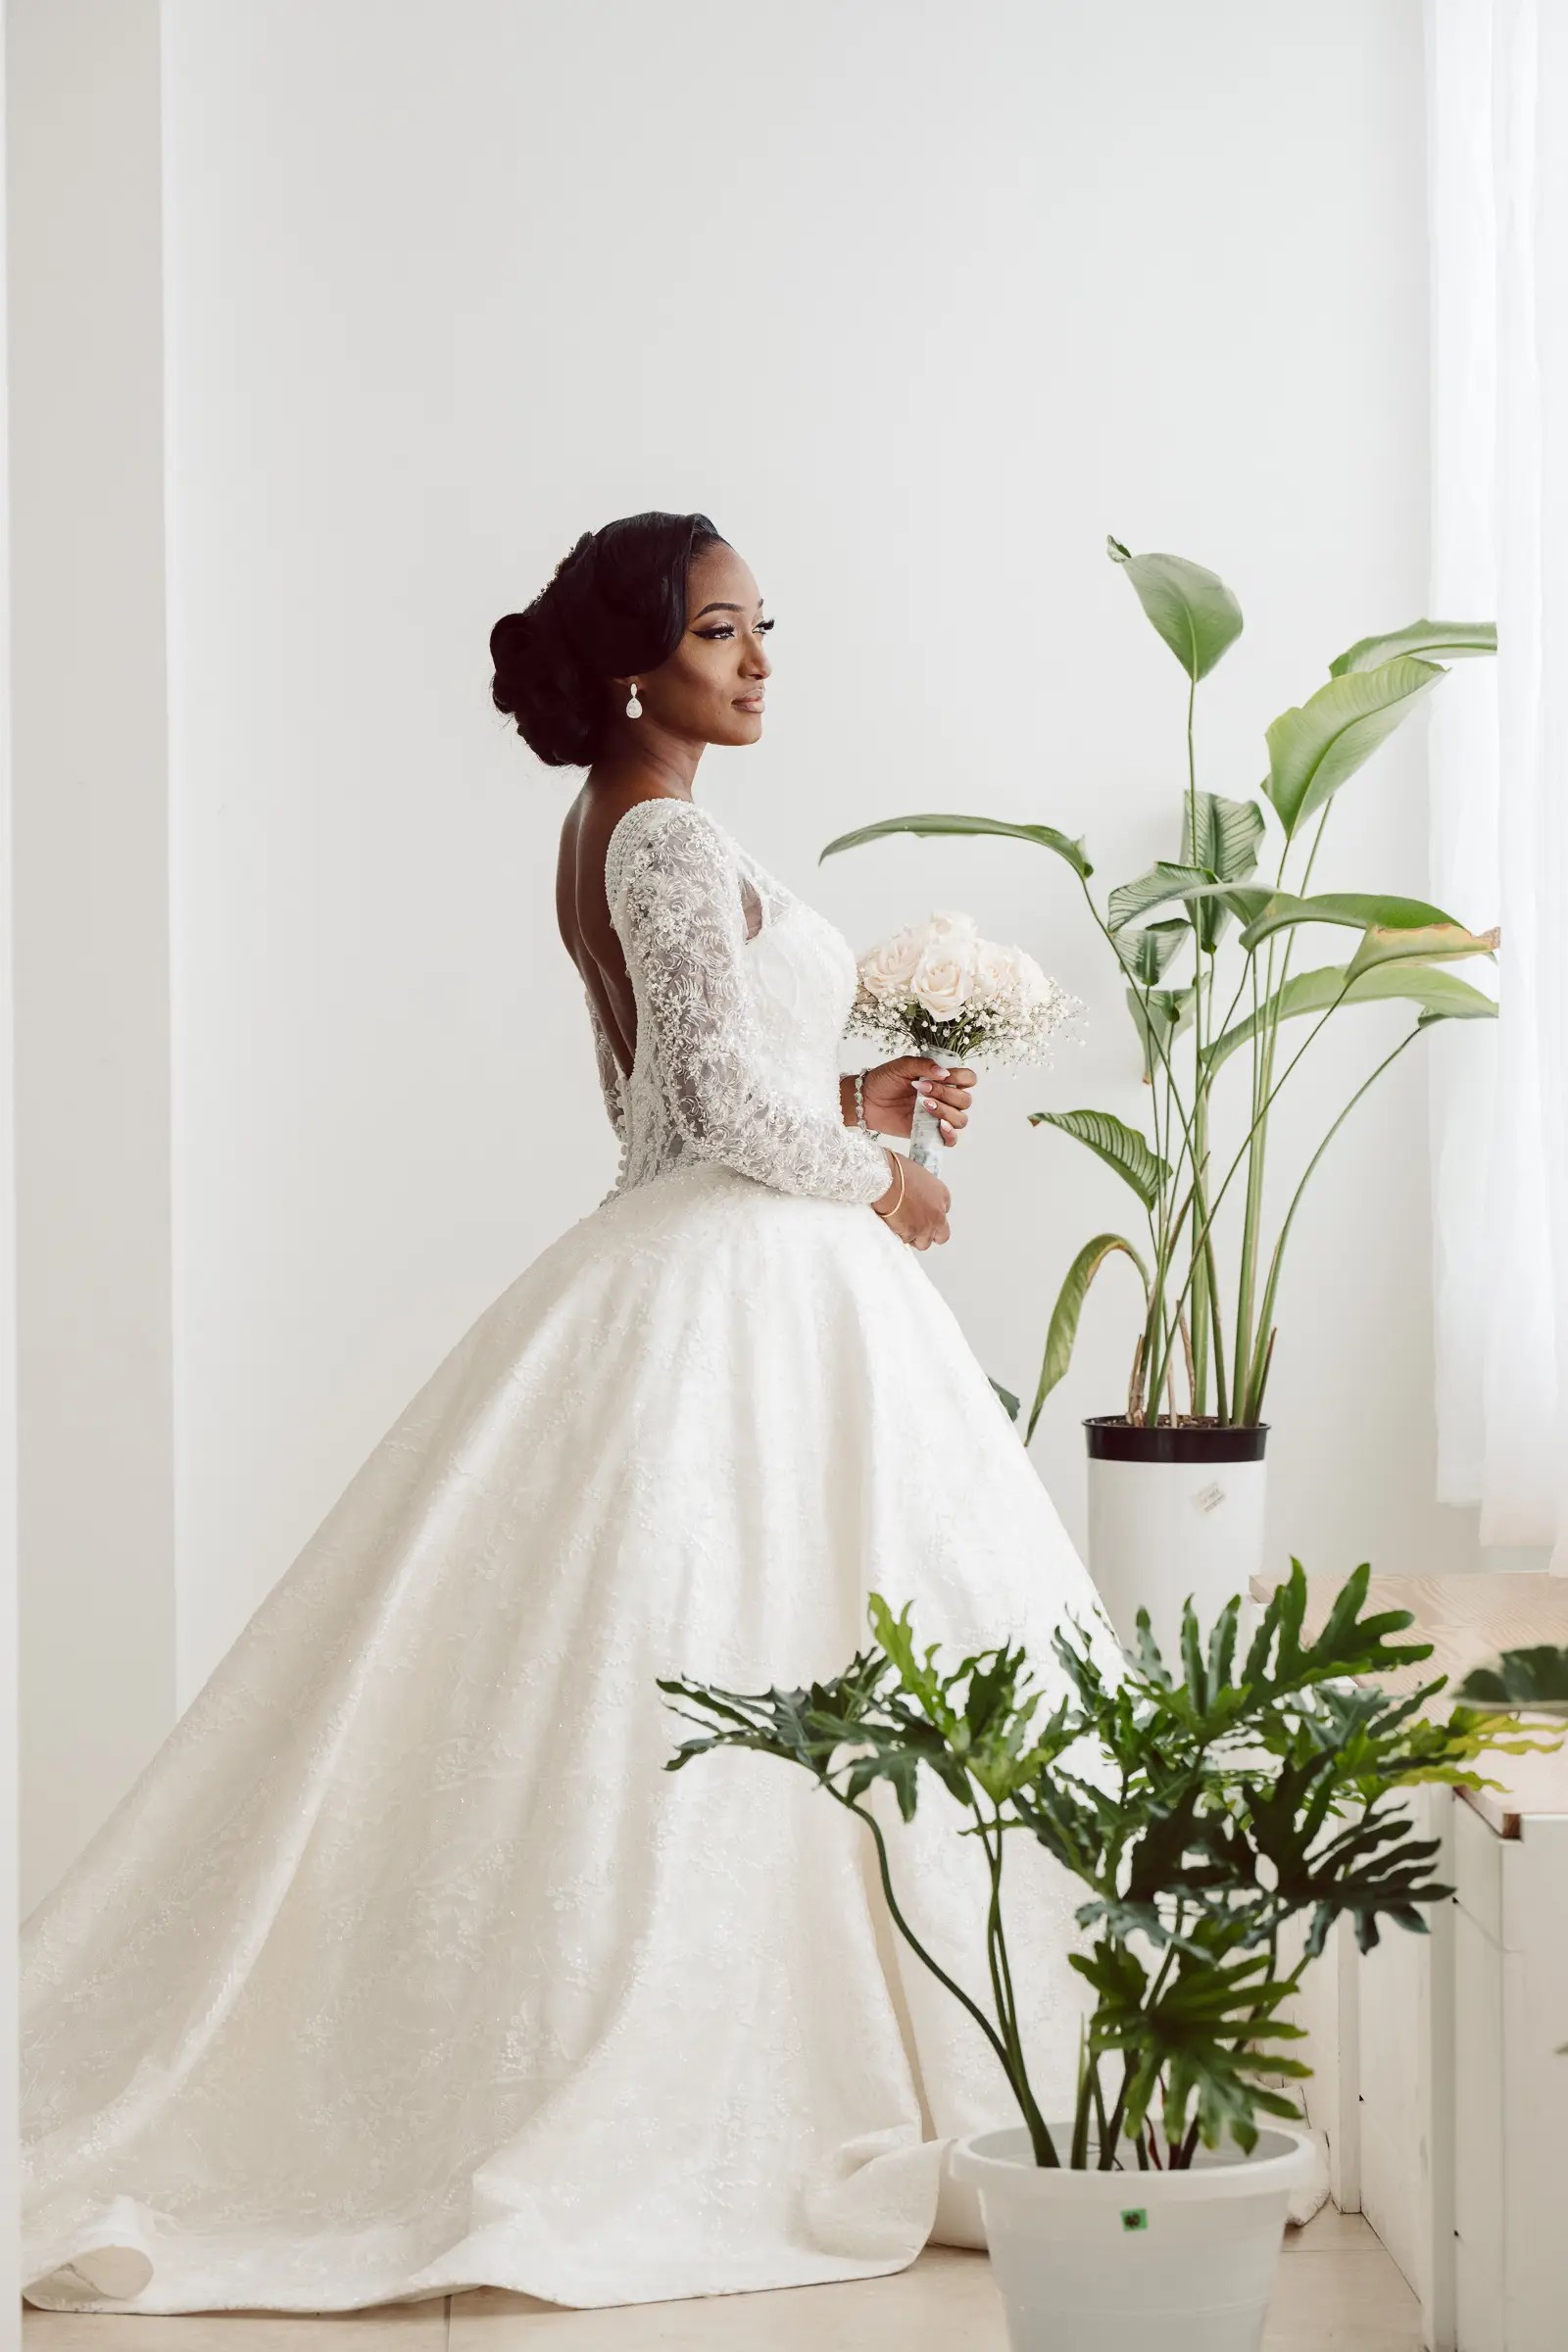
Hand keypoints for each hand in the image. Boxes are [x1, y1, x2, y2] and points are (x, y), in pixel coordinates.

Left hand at [859, 1055, 977, 1147]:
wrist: (865, 1100)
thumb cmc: (885, 1080)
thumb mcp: (902, 1065)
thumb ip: (923, 1065)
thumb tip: (943, 1072)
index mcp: (944, 1079)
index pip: (969, 1079)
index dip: (960, 1078)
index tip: (942, 1076)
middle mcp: (946, 1098)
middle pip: (965, 1100)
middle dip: (946, 1094)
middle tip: (921, 1089)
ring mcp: (939, 1117)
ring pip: (961, 1119)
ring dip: (946, 1112)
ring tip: (924, 1104)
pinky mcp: (930, 1133)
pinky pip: (951, 1140)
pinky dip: (951, 1134)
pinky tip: (940, 1126)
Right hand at [872, 1151, 950, 1248]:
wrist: (885, 1178)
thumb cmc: (897, 1170)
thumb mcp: (919, 1175)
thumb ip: (923, 1191)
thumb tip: (916, 1195)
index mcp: (942, 1195)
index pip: (943, 1212)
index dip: (931, 1215)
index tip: (923, 1214)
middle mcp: (938, 1212)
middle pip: (942, 1234)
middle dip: (931, 1234)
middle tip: (918, 1228)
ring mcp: (926, 1225)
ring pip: (925, 1242)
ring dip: (915, 1238)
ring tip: (903, 1228)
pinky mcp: (911, 1233)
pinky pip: (906, 1240)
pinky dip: (900, 1235)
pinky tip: (893, 1225)